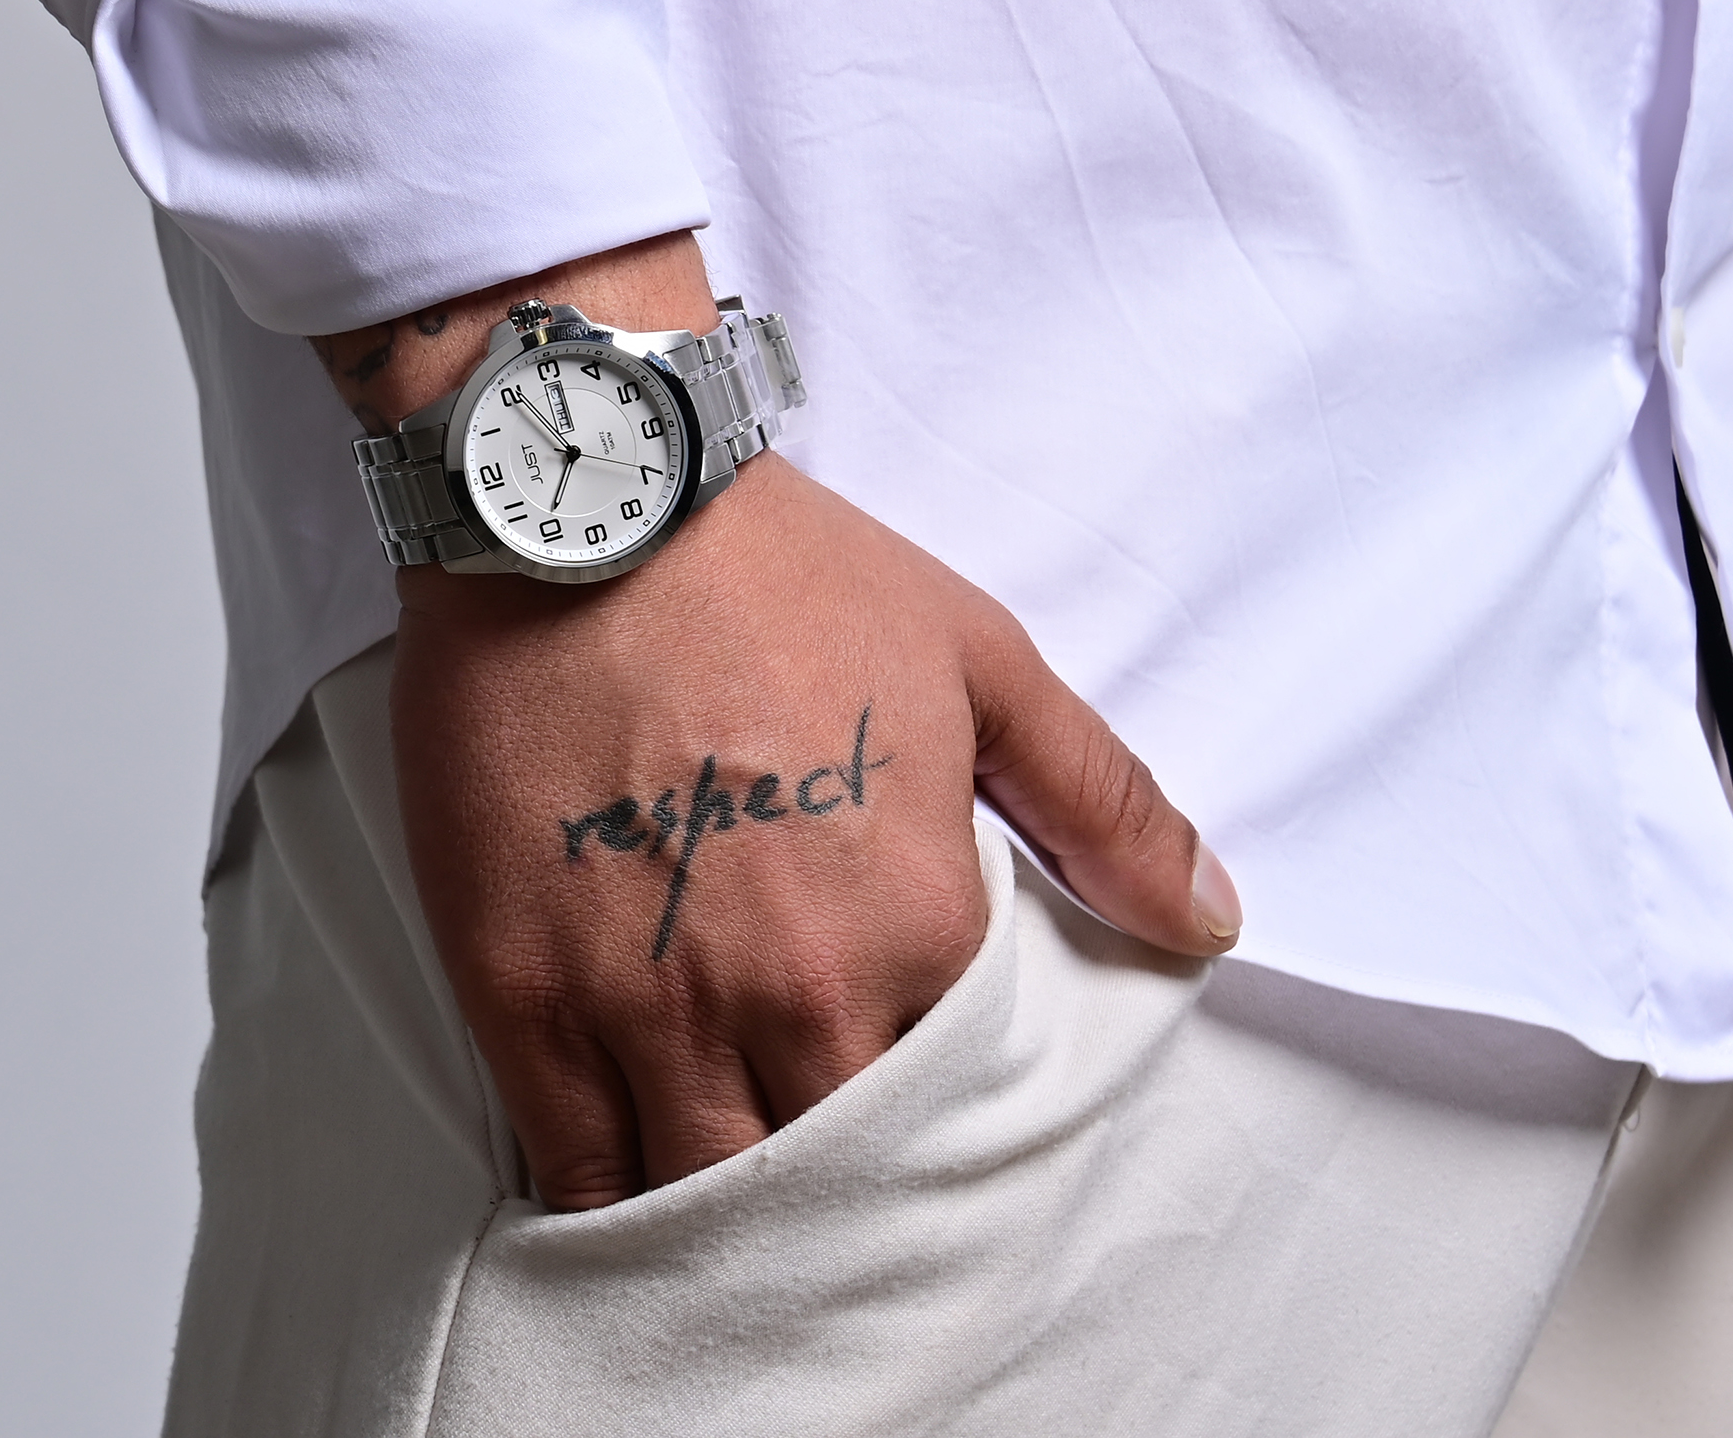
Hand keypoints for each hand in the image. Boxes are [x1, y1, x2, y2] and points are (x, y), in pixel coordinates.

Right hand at [314, 233, 1239, 1211]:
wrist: (594, 511)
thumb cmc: (787, 576)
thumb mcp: (981, 661)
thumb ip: (1102, 803)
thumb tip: (1210, 918)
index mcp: (918, 925)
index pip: (953, 1103)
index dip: (931, 1109)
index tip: (904, 1098)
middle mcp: (793, 994)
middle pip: (834, 1180)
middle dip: (835, 1191)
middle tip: (817, 1169)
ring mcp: (648, 1007)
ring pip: (703, 1199)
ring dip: (725, 1220)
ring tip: (728, 1199)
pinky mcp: (522, 996)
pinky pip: (573, 1166)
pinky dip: (603, 1201)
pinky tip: (621, 1190)